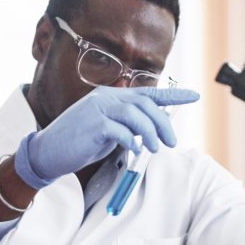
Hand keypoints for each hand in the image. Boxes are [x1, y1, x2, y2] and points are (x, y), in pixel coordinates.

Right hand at [15, 86, 199, 188]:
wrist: (49, 151)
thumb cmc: (82, 142)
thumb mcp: (110, 129)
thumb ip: (128, 124)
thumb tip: (154, 130)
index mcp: (113, 96)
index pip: (149, 93)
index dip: (174, 95)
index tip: (195, 96)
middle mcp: (107, 98)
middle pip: (146, 105)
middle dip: (164, 124)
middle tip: (171, 142)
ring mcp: (98, 110)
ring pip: (136, 116)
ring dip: (151, 133)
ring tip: (155, 148)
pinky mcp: (93, 126)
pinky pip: (121, 131)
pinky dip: (132, 141)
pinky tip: (135, 149)